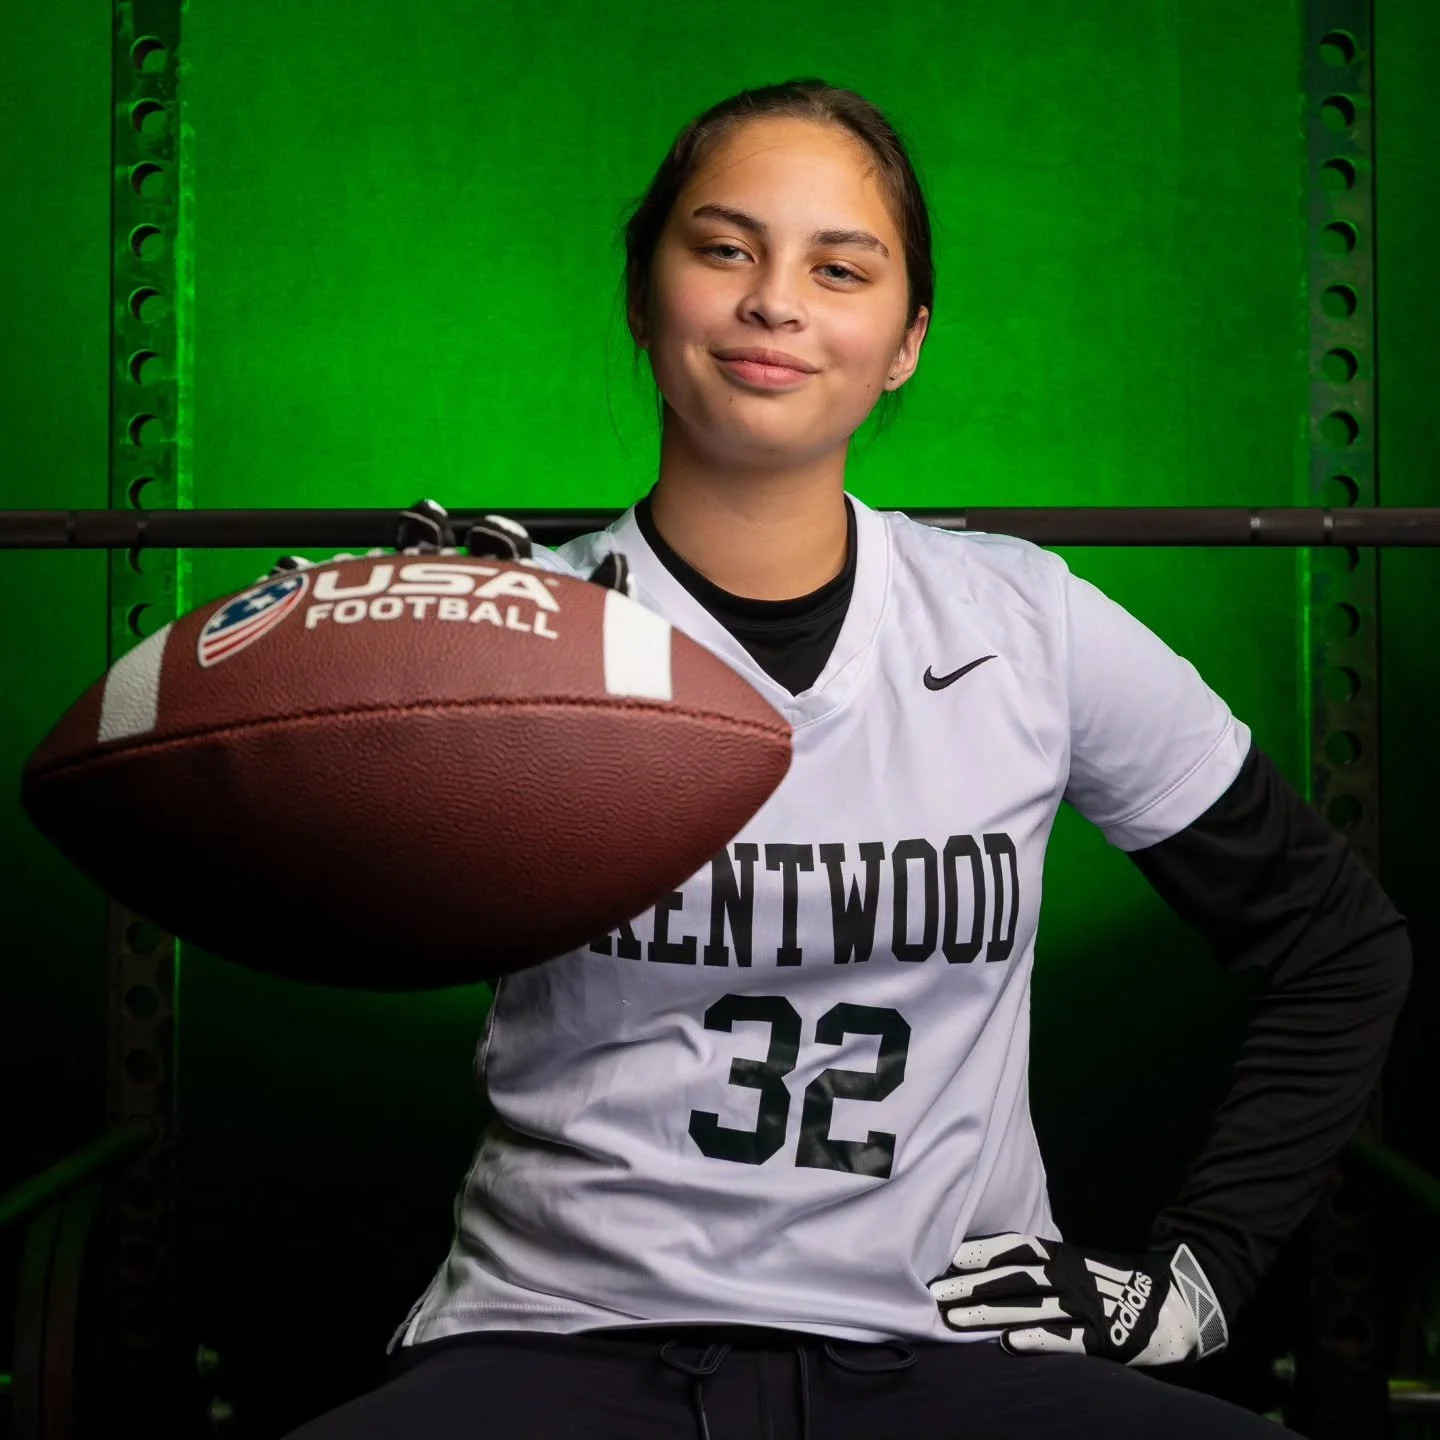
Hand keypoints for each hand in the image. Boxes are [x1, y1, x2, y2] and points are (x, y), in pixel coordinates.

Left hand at [928, 1233, 1227, 1366]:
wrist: (1180, 1299)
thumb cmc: (1118, 1280)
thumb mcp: (1082, 1263)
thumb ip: (1046, 1264)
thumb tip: (997, 1265)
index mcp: (1067, 1255)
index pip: (1017, 1248)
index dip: (983, 1252)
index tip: (948, 1258)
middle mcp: (1072, 1277)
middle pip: (1013, 1278)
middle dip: (972, 1286)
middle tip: (936, 1293)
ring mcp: (1087, 1307)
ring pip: (1030, 1308)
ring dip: (988, 1314)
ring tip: (954, 1320)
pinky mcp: (1104, 1338)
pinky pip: (1065, 1339)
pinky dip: (1036, 1340)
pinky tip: (1008, 1344)